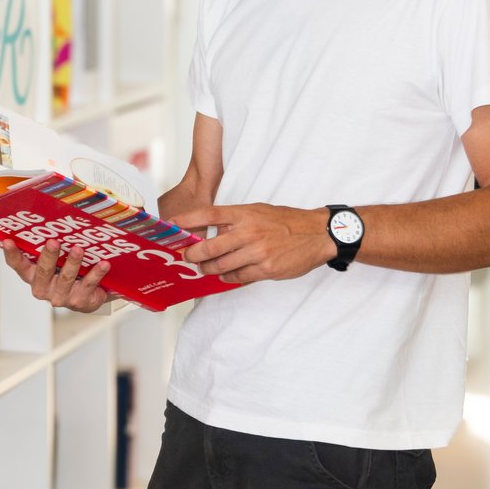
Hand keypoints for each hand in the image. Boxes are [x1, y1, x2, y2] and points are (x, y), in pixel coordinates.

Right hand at [2, 240, 113, 311]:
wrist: (87, 296)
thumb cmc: (66, 273)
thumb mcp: (54, 260)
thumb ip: (47, 245)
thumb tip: (49, 217)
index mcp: (32, 276)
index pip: (18, 265)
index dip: (12, 254)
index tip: (8, 240)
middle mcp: (43, 288)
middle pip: (43, 271)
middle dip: (48, 256)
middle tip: (53, 242)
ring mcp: (61, 297)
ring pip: (65, 278)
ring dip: (72, 263)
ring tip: (79, 250)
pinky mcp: (79, 301)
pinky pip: (88, 285)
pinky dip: (96, 273)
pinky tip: (103, 264)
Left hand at [171, 203, 333, 285]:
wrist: (317, 234)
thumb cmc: (286, 221)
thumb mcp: (259, 211)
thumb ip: (236, 219)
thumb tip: (212, 230)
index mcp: (245, 213)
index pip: (208, 214)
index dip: (186, 220)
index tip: (171, 225)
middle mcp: (249, 232)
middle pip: (209, 246)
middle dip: (192, 254)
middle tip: (187, 256)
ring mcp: (257, 252)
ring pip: (220, 266)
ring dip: (207, 269)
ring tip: (204, 268)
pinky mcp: (266, 269)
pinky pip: (238, 277)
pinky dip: (227, 277)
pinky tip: (225, 275)